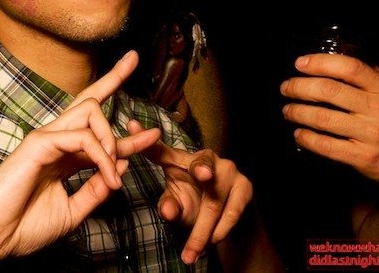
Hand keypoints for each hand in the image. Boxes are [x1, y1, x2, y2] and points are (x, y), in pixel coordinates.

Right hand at [0, 51, 160, 272]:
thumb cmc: (24, 228)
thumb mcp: (73, 211)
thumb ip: (95, 189)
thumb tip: (122, 167)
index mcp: (64, 157)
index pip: (99, 136)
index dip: (130, 137)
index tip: (154, 134)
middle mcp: (57, 141)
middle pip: (89, 101)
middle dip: (113, 78)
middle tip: (133, 57)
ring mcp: (47, 138)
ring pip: (90, 110)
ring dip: (112, 137)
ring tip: (117, 165)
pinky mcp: (39, 142)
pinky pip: (82, 136)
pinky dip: (101, 154)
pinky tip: (108, 172)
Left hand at [127, 120, 251, 264]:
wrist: (226, 214)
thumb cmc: (195, 201)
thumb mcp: (175, 201)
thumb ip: (168, 204)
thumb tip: (167, 211)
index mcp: (183, 159)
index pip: (163, 152)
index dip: (151, 145)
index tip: (133, 126)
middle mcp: (208, 158)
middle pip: (201, 169)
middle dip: (201, 171)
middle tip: (190, 186)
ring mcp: (229, 171)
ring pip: (214, 201)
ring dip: (202, 231)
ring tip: (190, 253)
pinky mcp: (245, 187)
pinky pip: (232, 210)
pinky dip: (221, 229)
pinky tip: (211, 242)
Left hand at [281, 53, 378, 195]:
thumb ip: (371, 78)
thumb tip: (341, 60)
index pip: (349, 67)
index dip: (320, 62)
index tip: (300, 64)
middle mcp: (378, 110)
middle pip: (329, 91)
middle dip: (299, 87)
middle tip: (286, 88)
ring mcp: (371, 135)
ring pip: (322, 118)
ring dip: (297, 112)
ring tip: (288, 110)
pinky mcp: (363, 158)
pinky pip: (326, 146)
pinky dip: (306, 138)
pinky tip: (299, 134)